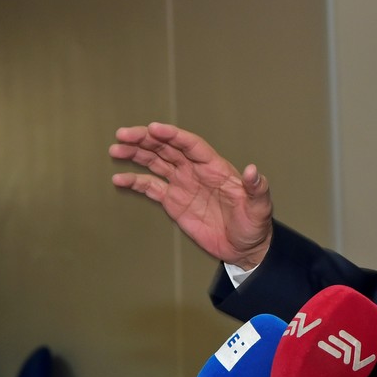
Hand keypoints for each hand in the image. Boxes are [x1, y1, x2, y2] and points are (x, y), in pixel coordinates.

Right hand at [109, 122, 273, 269]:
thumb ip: (257, 188)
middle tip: (124, 134)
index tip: (154, 128)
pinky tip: (119, 179)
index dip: (173, 135)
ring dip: (136, 155)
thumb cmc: (254, 224)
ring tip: (116, 150)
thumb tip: (253, 170)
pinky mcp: (174, 202)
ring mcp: (183, 185)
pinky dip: (135, 182)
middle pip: (168, 148)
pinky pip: (151, 188)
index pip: (191, 145)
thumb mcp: (260, 207)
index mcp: (215, 167)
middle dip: (146, 139)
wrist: (243, 248)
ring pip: (156, 163)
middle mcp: (196, 171)